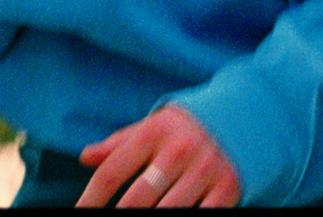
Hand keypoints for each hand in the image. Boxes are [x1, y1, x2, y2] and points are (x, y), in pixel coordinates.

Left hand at [76, 104, 241, 206]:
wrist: (242, 115)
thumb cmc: (184, 128)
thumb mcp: (151, 126)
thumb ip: (119, 144)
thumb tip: (85, 157)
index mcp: (153, 133)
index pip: (112, 172)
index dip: (91, 198)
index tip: (80, 212)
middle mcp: (178, 151)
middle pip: (137, 198)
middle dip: (119, 215)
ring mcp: (204, 171)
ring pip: (168, 211)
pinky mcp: (227, 188)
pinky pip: (202, 215)